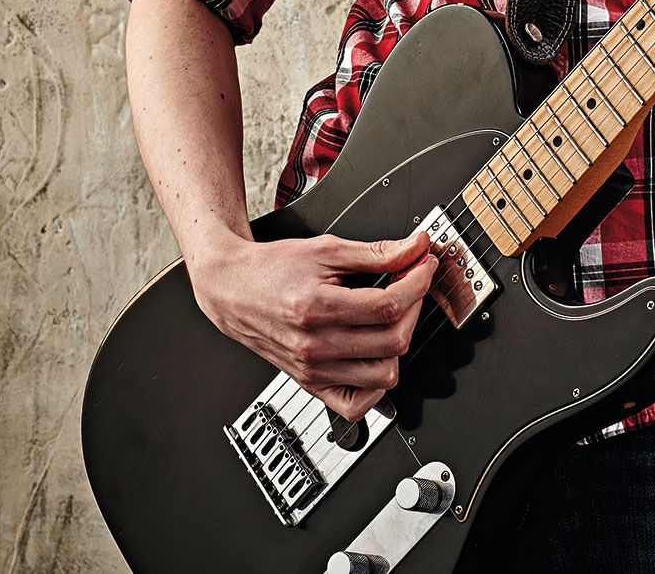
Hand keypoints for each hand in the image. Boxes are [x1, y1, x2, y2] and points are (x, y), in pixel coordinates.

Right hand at [188, 231, 435, 421]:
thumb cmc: (272, 269)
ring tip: (392, 319)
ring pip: (383, 376)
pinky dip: (376, 386)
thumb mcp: (326, 250)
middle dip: (414, 309)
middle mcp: (315, 345)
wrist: (231, 288)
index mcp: (318, 308)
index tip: (422, 267)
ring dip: (400, 345)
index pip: (388, 307)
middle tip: (411, 287)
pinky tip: (376, 356)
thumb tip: (415, 249)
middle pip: (393, 341)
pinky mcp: (311, 383)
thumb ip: (376, 253)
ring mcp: (313, 369)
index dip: (417, 284)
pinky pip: (356, 405)